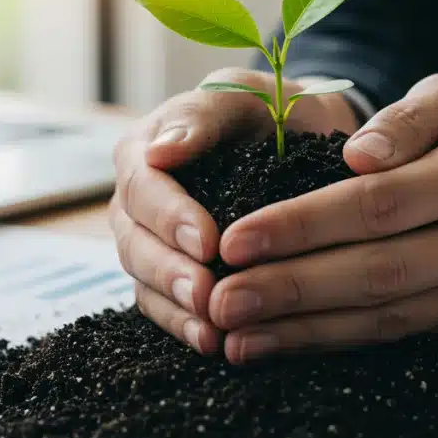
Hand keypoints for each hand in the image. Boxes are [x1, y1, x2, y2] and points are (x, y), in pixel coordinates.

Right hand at [109, 67, 362, 355]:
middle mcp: (138, 200)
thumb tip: (159, 152)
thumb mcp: (240, 94)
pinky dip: (185, 326)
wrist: (300, 134)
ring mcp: (152, 241)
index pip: (143, 189)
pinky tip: (214, 343)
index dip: (170, 218)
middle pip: (136, 243)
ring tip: (212, 330)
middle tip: (207, 296)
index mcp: (144, 151)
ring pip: (146, 281)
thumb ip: (200, 117)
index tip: (207, 243)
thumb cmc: (267, 108)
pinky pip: (166, 307)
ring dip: (177, 308)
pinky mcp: (172, 275)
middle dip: (170, 273)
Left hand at [207, 74, 437, 363]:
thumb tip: (355, 152)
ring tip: (234, 335)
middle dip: (291, 289)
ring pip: (384, 317)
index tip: (235, 239)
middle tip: (220, 300)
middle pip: (377, 272)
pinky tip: (280, 342)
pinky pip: (396, 335)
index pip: (380, 204)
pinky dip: (334, 343)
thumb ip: (406, 118)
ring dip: (303, 330)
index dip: (304, 225)